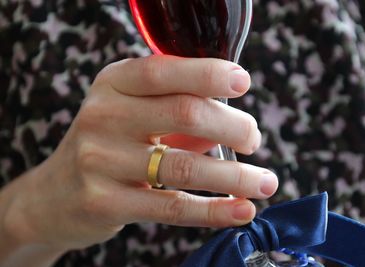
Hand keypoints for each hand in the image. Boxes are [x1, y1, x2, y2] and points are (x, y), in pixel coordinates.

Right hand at [2, 56, 277, 251]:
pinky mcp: (105, 202)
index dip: (209, 74)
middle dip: (234, 126)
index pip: (164, 71)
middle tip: (254, 140)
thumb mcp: (133, 114)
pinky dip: (215, 210)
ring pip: (184, 166)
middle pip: (185, 113)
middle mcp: (103, 116)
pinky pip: (172, 206)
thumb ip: (178, 110)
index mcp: (113, 85)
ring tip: (264, 181)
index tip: (243, 83)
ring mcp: (100, 160)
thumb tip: (236, 121)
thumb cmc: (108, 145)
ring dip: (236, 176)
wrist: (54, 196)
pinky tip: (242, 210)